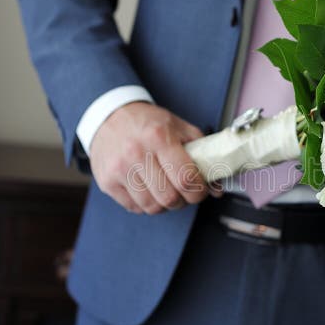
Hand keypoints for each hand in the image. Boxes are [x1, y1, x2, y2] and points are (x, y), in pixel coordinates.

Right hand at [90, 102, 217, 214]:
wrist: (109, 116)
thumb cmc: (148, 123)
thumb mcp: (179, 127)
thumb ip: (204, 154)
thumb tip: (217, 188)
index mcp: (159, 137)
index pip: (185, 178)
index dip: (199, 191)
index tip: (201, 189)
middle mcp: (136, 153)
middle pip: (169, 198)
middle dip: (184, 201)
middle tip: (185, 192)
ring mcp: (119, 169)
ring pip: (152, 207)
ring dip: (165, 205)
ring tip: (166, 190)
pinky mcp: (107, 182)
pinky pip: (134, 208)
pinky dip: (146, 205)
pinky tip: (148, 189)